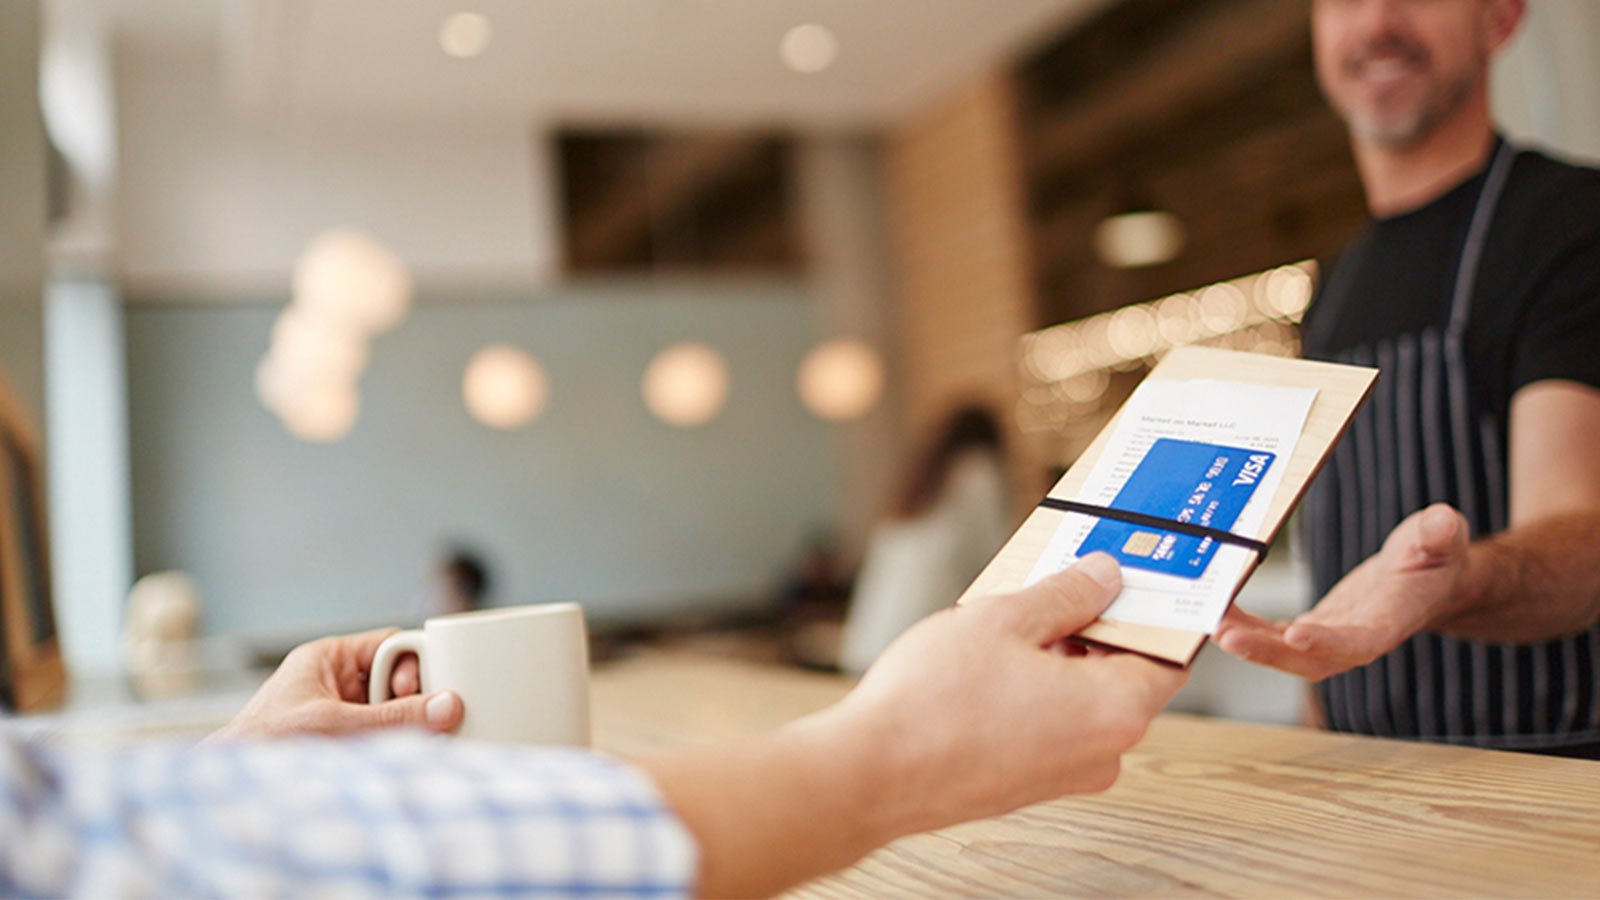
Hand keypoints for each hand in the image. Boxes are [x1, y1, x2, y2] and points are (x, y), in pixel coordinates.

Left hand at [210, 627, 461, 740]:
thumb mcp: (335, 723)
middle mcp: (338, 681)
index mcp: (330, 658)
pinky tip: (395, 756)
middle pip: (399, 679)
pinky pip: (383, 733)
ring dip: (403, 727)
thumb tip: (445, 706)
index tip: (427, 689)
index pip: (391, 644)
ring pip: (395, 709)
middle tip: (421, 721)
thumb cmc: (262, 743)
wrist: (233, 787)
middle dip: (411, 701)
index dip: (414, 664)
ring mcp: (342, 711)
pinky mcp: (344, 740)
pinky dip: (394, 744)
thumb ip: (393, 716)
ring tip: (403, 744)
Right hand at [837, 553, 1188, 833]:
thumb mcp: (1004, 619)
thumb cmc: (934, 702)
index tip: (1132, 576)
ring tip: (1010, 620)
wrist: (873, 774)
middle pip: (1124, 673)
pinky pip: (1054, 724)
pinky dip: (1037, 690)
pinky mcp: (1031, 783)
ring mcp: (1067, 774)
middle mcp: (1103, 751)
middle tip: (1058, 582)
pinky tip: (992, 662)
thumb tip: (1105, 577)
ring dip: (1059, 656)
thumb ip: (1067, 594)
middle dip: (1095, 625)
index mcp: (1115, 708)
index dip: (1152, 609)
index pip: (1168, 652)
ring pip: (1084, 698)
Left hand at [1215, 503, 1468, 680]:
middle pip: (1310, 658)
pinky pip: (1274, 636)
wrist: (1428, 581)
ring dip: (1248, 642)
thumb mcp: (1442, 540)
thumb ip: (1439, 535)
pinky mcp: (1313, 628)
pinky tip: (1218, 614)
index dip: (1329, 642)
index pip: (1359, 640)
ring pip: (1285, 651)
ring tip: (1211, 623)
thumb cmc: (1436, 559)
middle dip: (1267, 651)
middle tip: (1226, 635)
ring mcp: (1331, 637)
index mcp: (1391, 620)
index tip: (1296, 634)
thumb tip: (1443, 522)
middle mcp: (1357, 638)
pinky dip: (1246, 628)